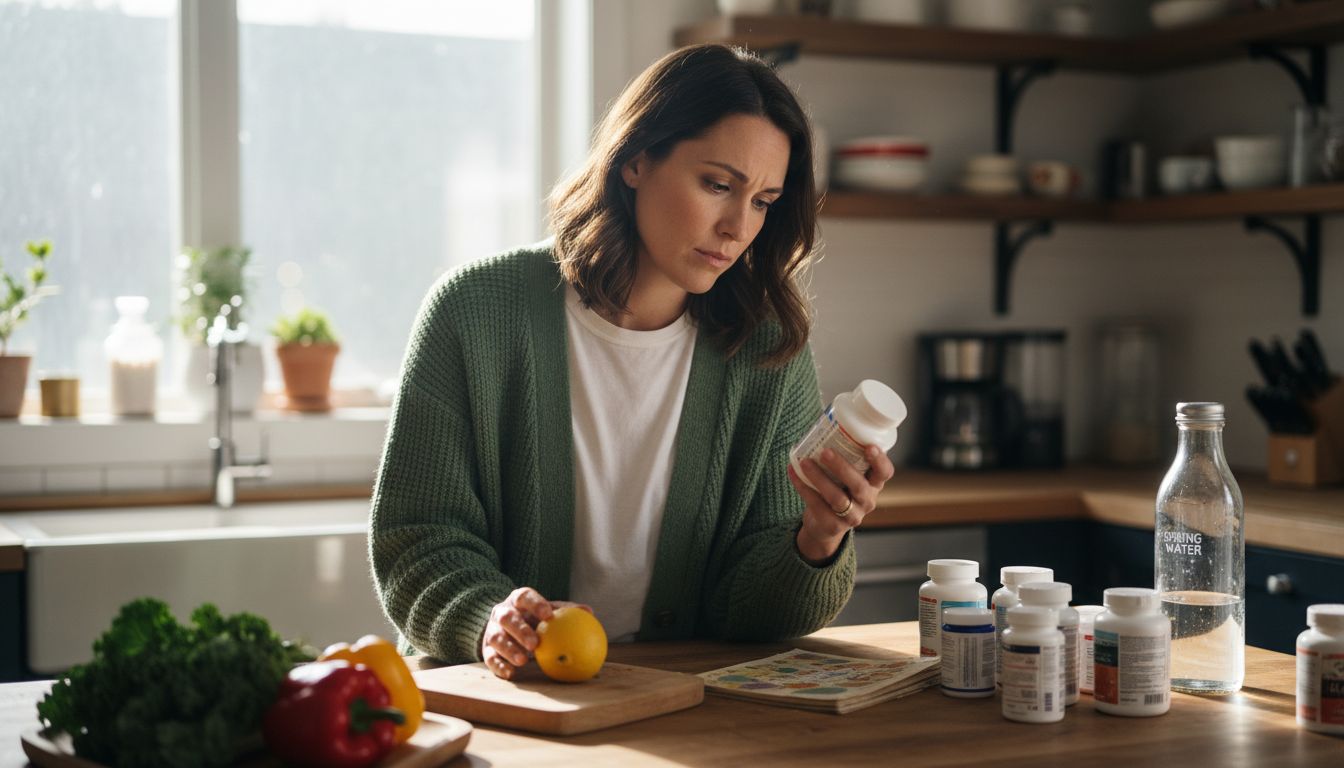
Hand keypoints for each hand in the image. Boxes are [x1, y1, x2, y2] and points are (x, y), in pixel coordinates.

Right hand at [481, 587, 591, 679]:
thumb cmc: (533, 618)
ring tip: (523, 661)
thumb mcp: (546, 612)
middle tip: (535, 643)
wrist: (504, 625)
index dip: (535, 604)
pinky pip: (490, 658)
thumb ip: (565, 611)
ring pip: (496, 638)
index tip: (548, 615)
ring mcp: (492, 630)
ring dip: (509, 649)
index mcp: (517, 600)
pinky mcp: (486, 648)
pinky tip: (511, 674)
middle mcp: (502, 613)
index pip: (524, 596)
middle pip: (507, 618)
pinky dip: (499, 665)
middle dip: (520, 629)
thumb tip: (589, 612)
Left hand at [787, 445, 894, 563]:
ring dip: (819, 478)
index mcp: (874, 484)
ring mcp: (852, 516)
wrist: (825, 525)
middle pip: (858, 485)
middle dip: (841, 467)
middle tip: (825, 452)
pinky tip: (793, 472)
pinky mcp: (833, 525)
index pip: (885, 473)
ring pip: (837, 498)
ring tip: (805, 462)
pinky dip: (803, 487)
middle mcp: (867, 501)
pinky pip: (817, 505)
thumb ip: (844, 457)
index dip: (880, 461)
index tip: (869, 447)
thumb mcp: (847, 476)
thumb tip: (823, 424)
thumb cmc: (838, 490)